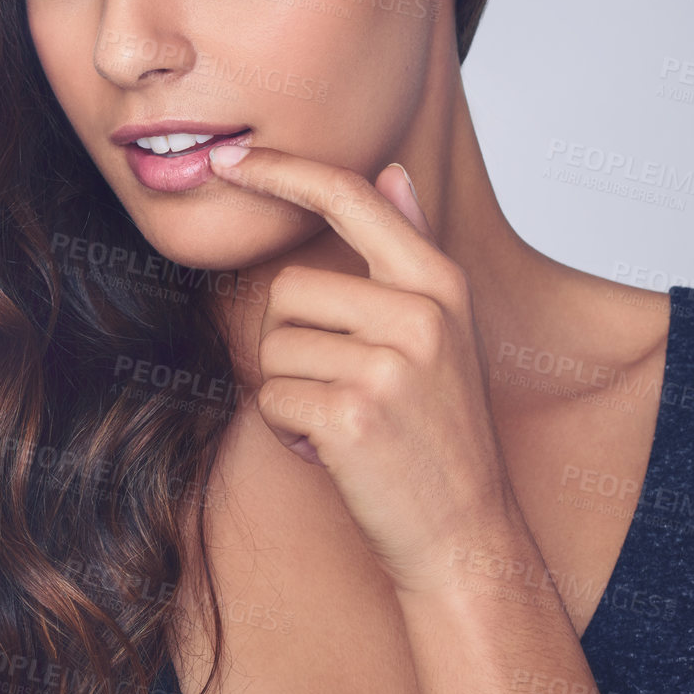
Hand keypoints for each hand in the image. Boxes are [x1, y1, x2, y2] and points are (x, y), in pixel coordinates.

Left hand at [206, 143, 512, 595]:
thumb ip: (412, 245)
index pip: (347, 196)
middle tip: (341, 389)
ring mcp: (389, 365)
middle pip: (288, 289)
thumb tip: (393, 170)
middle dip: (292, 344)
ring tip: (344, 422)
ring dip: (291, 393)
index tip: (229, 158)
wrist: (464, 534)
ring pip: (273, 348)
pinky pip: (271, 399)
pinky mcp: (352, 416)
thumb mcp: (444, 329)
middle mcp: (420, 314)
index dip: (281, 171)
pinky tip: (335, 452)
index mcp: (439, 282)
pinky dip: (288, 432)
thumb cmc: (441, 430)